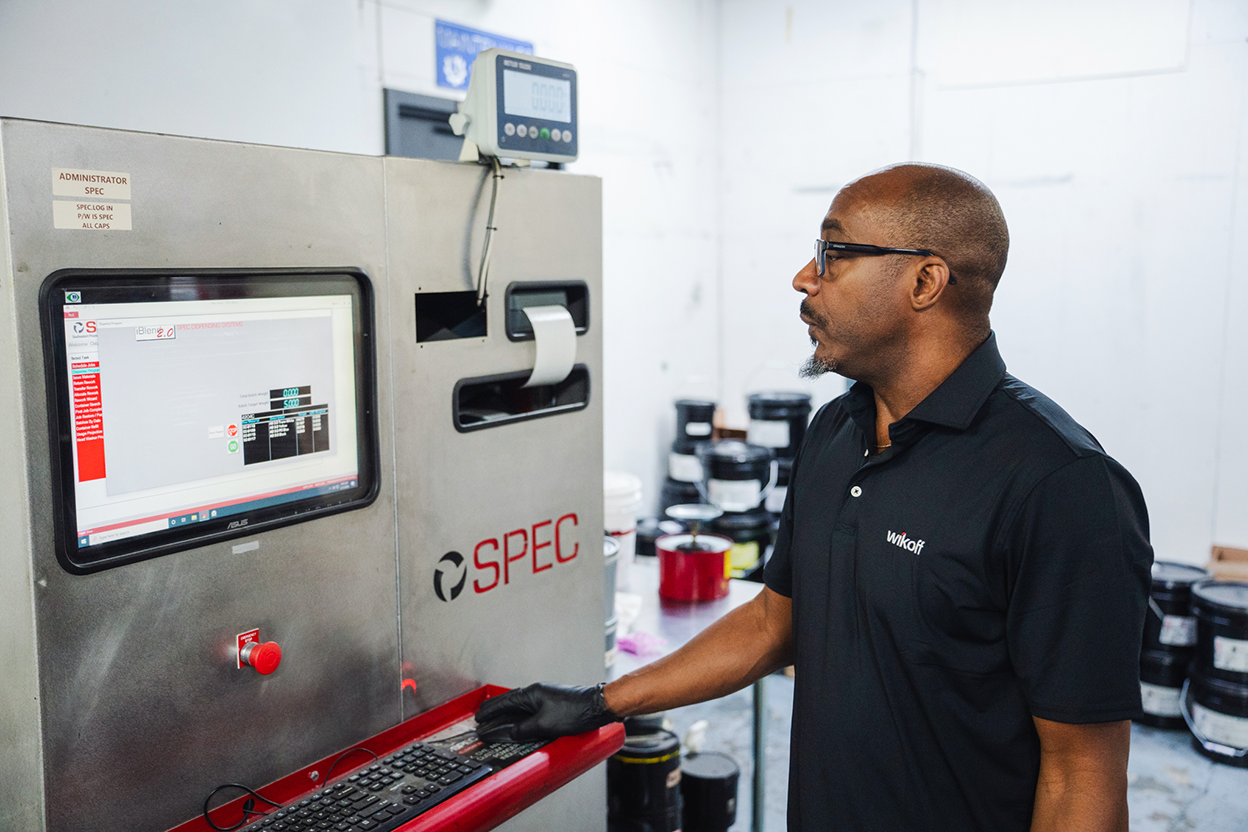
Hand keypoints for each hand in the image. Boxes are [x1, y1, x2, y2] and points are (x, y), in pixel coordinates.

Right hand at [475, 682, 619, 741]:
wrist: (597, 706)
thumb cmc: (574, 712)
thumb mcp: (544, 725)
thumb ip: (523, 730)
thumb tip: (509, 733)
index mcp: (531, 694)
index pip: (504, 702)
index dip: (490, 712)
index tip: (479, 718)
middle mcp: (537, 692)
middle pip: (509, 702)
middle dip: (495, 711)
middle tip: (482, 717)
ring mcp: (545, 697)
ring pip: (519, 706)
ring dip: (506, 714)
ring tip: (496, 720)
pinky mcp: (553, 704)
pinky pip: (529, 710)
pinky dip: (519, 716)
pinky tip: (519, 721)